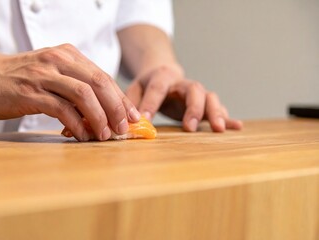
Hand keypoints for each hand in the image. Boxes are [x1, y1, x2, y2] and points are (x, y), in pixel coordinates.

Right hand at [0, 44, 140, 140]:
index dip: (121, 98)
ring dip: (99, 117)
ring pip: (84, 95)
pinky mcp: (30, 93)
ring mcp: (44, 76)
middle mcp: (59, 61)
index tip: (132, 116)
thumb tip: (100, 112)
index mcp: (67, 56)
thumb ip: (73, 86)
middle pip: (99, 83)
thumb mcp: (50, 73)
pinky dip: (77, 124)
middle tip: (124, 128)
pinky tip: (82, 136)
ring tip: (106, 135)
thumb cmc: (18, 79)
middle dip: (116, 107)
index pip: (102, 76)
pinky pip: (62, 109)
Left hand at [125, 63, 242, 131]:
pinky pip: (219, 108)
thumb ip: (130, 103)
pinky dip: (228, 117)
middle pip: (194, 89)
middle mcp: (183, 83)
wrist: (163, 73)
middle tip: (189, 127)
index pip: (157, 88)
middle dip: (193, 108)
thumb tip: (126, 121)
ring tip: (218, 129)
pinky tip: (237, 127)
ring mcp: (196, 93)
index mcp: (162, 76)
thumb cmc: (147, 84)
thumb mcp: (134, 89)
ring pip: (210, 97)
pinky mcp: (205, 103)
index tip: (145, 120)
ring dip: (215, 112)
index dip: (151, 103)